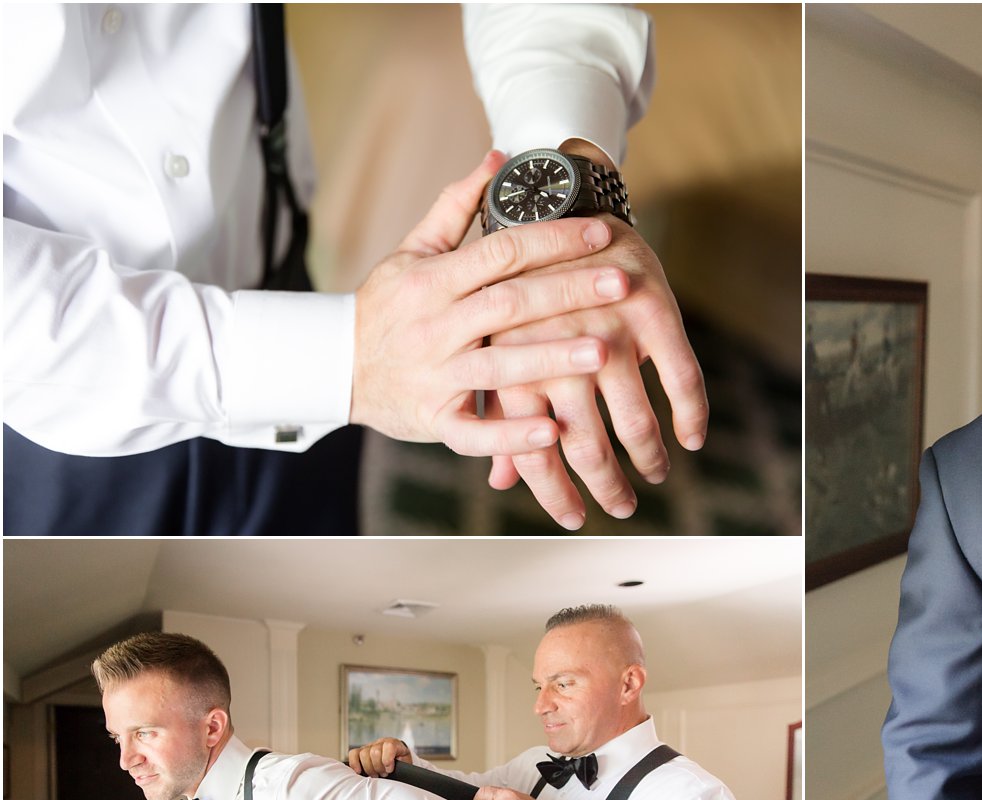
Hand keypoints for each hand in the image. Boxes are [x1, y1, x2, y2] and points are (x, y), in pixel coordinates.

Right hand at [347, 737, 412, 776]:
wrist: (397, 760)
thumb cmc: (401, 764)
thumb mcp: (406, 764)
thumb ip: (403, 766)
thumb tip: (399, 772)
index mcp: (395, 744)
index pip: (389, 746)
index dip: (387, 760)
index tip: (389, 770)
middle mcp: (381, 742)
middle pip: (375, 752)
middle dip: (378, 767)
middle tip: (383, 774)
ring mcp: (370, 746)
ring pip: (364, 754)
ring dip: (369, 768)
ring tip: (375, 775)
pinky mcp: (360, 752)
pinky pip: (353, 754)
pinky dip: (354, 763)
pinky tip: (359, 771)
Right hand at [351, 150, 629, 457]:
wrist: (334, 368)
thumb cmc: (388, 306)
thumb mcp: (413, 251)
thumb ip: (456, 207)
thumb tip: (498, 157)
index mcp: (433, 279)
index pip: (501, 251)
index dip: (552, 239)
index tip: (602, 231)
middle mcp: (435, 326)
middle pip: (509, 304)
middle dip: (568, 292)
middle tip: (623, 282)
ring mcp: (435, 375)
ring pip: (497, 366)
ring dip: (550, 359)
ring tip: (602, 353)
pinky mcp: (434, 420)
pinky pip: (474, 433)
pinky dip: (511, 436)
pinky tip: (553, 431)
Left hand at [483, 144, 707, 528]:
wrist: (556, 202)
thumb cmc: (518, 284)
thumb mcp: (496, 343)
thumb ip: (501, 414)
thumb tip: (501, 482)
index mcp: (514, 363)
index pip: (534, 448)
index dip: (554, 492)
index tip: (574, 519)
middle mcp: (559, 351)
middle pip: (586, 444)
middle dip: (606, 487)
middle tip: (620, 507)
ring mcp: (609, 331)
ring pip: (635, 421)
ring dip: (648, 459)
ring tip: (653, 475)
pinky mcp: (652, 311)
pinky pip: (682, 379)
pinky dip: (691, 415)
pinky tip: (692, 438)